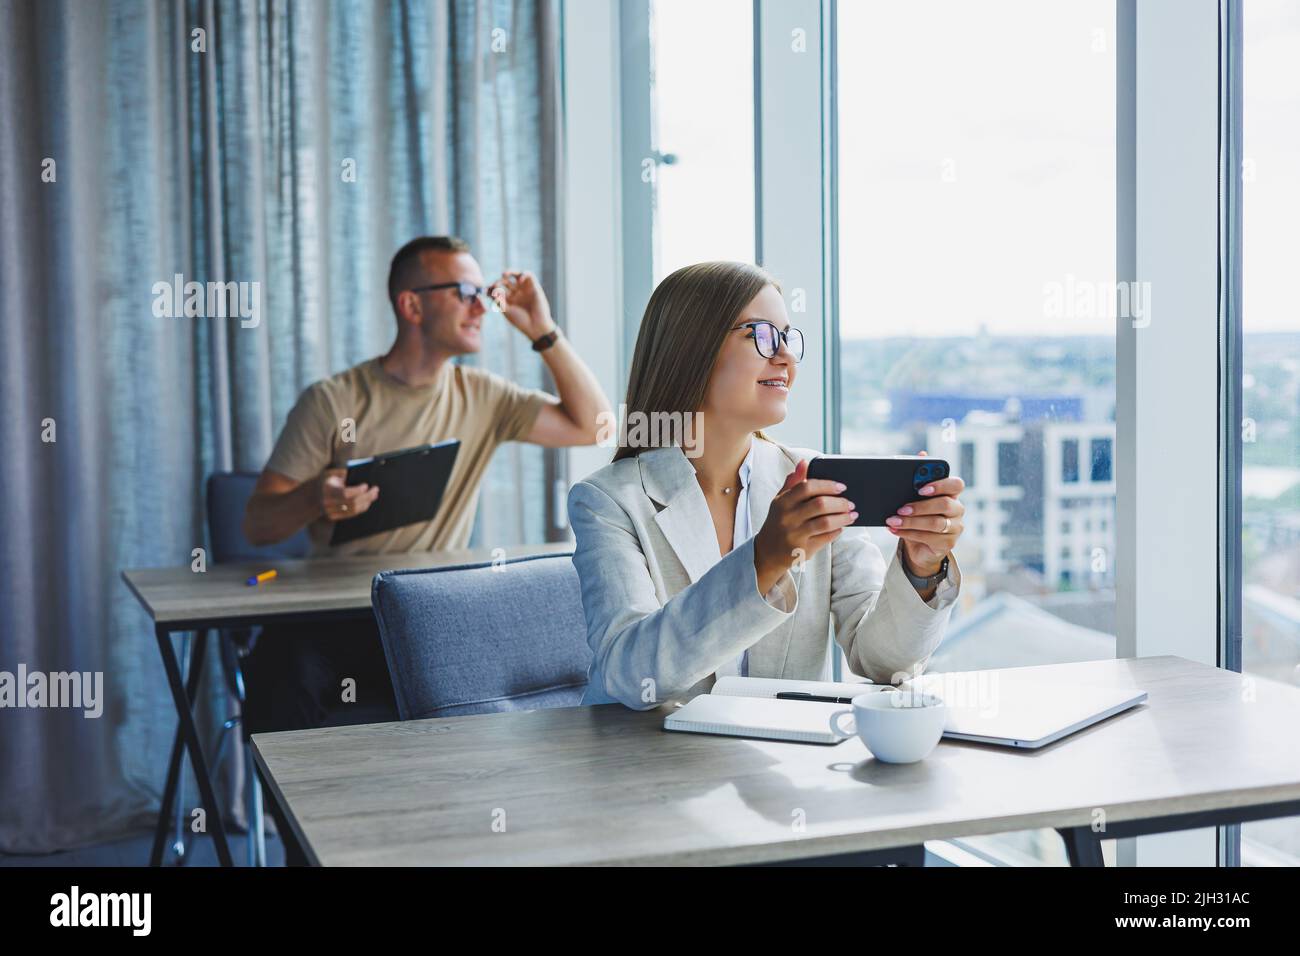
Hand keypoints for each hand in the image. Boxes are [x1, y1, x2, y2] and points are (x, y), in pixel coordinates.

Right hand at [317, 468, 378, 521]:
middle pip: (352, 503)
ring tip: (373, 495)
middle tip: (375, 490)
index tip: (366, 485)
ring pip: (353, 510)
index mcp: (327, 490)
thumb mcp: (331, 474)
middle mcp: (328, 502)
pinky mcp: (333, 517)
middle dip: (366, 496)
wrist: (311, 496)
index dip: (358, 491)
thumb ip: (344, 473)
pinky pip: (351, 514)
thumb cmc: (324, 482)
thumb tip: (360, 472)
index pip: (345, 493)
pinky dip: (361, 508)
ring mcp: (330, 512)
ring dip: (366, 502)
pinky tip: (367, 502)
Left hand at [489, 270, 553, 339]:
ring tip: (504, 274)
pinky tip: (519, 280)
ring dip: (510, 272)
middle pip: (506, 281)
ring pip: (516, 275)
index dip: (492, 288)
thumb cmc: (521, 321)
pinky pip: (529, 275)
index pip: (498, 289)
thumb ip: (497, 300)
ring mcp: (525, 289)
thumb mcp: (506, 310)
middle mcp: (516, 293)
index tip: (488, 290)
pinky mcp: (534, 287)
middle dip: (499, 281)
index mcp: (509, 299)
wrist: (536, 326)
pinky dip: (523, 274)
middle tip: (496, 285)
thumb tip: (488, 290)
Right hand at [753, 459, 856, 593]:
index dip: (827, 485)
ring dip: (843, 518)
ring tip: (852, 515)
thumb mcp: (780, 501)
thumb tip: (804, 462)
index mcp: (782, 502)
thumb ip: (793, 482)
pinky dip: (836, 531)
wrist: (766, 552)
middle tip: (850, 503)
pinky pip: (825, 538)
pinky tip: (841, 527)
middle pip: (820, 504)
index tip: (842, 487)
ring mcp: (795, 535)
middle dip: (840, 503)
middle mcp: (787, 518)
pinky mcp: (802, 549)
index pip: (807, 487)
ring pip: (825, 522)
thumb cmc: (778, 521)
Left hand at [886, 449, 964, 573]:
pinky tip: (894, 530)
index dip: (941, 484)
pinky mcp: (948, 543)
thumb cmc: (918, 517)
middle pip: (944, 504)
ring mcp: (955, 528)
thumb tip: (922, 453)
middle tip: (900, 508)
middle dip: (920, 506)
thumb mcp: (915, 498)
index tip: (921, 488)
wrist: (919, 546)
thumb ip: (918, 478)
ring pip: (935, 523)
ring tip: (892, 520)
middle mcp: (957, 510)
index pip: (956, 484)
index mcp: (951, 494)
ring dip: (911, 521)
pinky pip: (929, 537)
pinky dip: (908, 533)